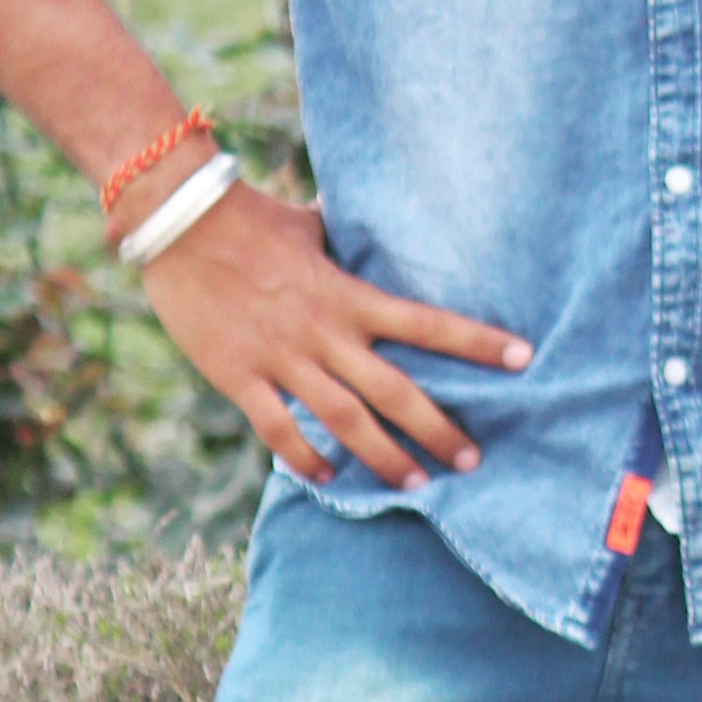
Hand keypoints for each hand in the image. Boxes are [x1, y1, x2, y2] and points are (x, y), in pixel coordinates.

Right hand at [138, 181, 531, 488]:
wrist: (179, 221)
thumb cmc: (249, 216)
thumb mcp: (310, 224)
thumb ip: (344, 235)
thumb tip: (366, 219)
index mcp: (349, 294)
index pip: (428, 322)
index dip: (477, 342)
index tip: (522, 359)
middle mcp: (325, 332)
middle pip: (396, 391)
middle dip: (439, 429)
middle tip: (473, 459)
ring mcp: (282, 358)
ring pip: (346, 421)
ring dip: (385, 457)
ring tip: (416, 485)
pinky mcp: (240, 376)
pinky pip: (279, 429)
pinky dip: (306, 458)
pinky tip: (329, 476)